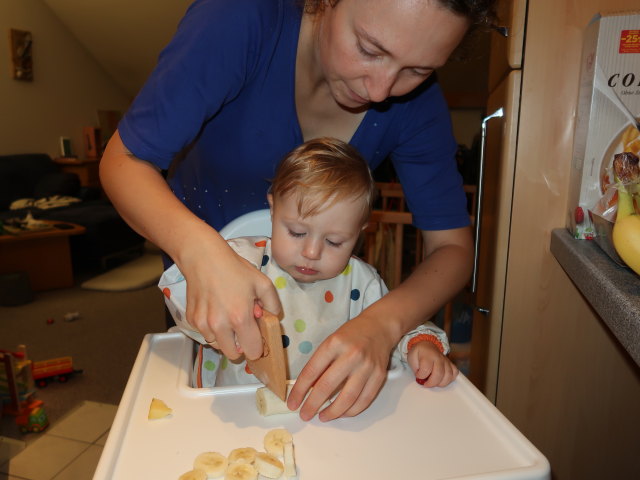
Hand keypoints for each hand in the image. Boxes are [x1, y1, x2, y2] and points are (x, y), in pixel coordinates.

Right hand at [179, 239, 281, 360]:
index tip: (257, 338)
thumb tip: (271, 318)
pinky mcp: (191, 320)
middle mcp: (220, 325)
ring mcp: (203, 324)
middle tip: (242, 329)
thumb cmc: (235, 269)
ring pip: (217, 345)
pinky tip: (215, 310)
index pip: (251, 351)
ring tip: (227, 317)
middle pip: (232, 354)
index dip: (257, 347)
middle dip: (240, 346)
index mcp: (240, 318)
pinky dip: (211, 328)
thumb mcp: (262, 283)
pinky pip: (205, 333)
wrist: (203, 258)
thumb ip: (273, 304)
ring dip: (224, 337)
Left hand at [287, 313, 394, 421]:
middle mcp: (351, 355)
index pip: (312, 371)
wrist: (379, 327)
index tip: (292, 403)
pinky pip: (364, 400)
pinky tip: (342, 413)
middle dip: (312, 404)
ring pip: (347, 398)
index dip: (299, 390)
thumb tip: (308, 390)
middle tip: (304, 415)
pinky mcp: (379, 376)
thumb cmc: (351, 335)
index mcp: (334, 344)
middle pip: (327, 386)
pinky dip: (351, 411)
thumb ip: (321, 363)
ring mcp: (367, 367)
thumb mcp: (331, 341)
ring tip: (323, 417)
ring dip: (333, 412)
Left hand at [408, 341, 457, 387]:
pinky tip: (442, 379)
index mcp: (428, 355)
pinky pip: (455, 374)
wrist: (426, 346)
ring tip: (433, 382)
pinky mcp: (451, 365)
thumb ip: (414, 368)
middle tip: (426, 383)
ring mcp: (446, 361)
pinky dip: (449, 380)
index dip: (421, 376)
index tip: (418, 375)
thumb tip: (420, 377)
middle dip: (431, 383)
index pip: (426, 369)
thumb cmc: (419, 353)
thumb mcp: (411, 357)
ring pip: (448, 376)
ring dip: (440, 383)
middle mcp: (439, 358)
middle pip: (439, 374)